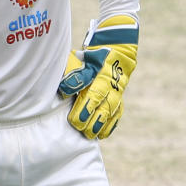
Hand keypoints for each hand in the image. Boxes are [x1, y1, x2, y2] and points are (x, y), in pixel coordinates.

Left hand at [58, 14, 138, 138]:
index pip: (93, 89)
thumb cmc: (91, 56)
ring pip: (112, 109)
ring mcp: (118, 91)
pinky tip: (102, 134)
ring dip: (101, 124)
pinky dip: (111, 124)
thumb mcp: (80, 58)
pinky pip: (118, 113)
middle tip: (79, 128)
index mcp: (101, 72)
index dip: (84, 104)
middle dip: (92, 117)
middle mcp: (112, 83)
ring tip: (91, 135)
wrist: (116, 49)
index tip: (73, 116)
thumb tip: (65, 89)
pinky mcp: (120, 98)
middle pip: (104, 103)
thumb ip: (73, 73)